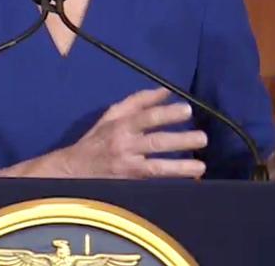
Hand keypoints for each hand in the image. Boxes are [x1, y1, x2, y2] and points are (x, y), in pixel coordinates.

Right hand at [52, 87, 207, 178]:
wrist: (72, 171)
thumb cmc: (96, 140)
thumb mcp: (112, 116)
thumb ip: (138, 102)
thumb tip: (166, 90)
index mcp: (120, 125)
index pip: (146, 117)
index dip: (167, 113)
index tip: (187, 109)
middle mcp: (124, 145)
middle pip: (155, 142)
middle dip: (180, 140)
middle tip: (202, 137)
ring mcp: (127, 167)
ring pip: (156, 167)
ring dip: (180, 167)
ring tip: (201, 167)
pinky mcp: (129, 184)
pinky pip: (152, 181)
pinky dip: (171, 180)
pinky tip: (189, 181)